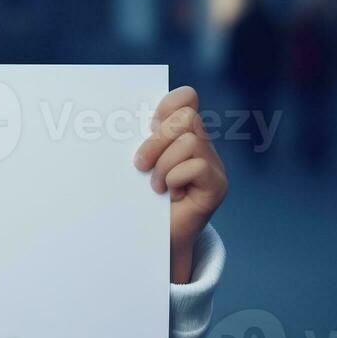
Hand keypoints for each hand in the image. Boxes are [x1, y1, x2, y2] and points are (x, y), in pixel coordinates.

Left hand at [133, 87, 228, 283]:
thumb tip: (120, 121)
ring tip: (156, 186)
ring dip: (163, 165)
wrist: (154, 239)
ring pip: (189, 142)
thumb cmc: (141, 200)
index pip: (185, 98)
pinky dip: (175, 179)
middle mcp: (202, 145)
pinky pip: (197, 165)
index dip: (168, 104)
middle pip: (186, 117)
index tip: (149, 124)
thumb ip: (141, 141)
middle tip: (140, 165)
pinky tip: (170, 195)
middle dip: (157, 140)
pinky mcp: (217, 185)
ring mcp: (213, 165)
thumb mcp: (138, 164)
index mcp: (182, 134)